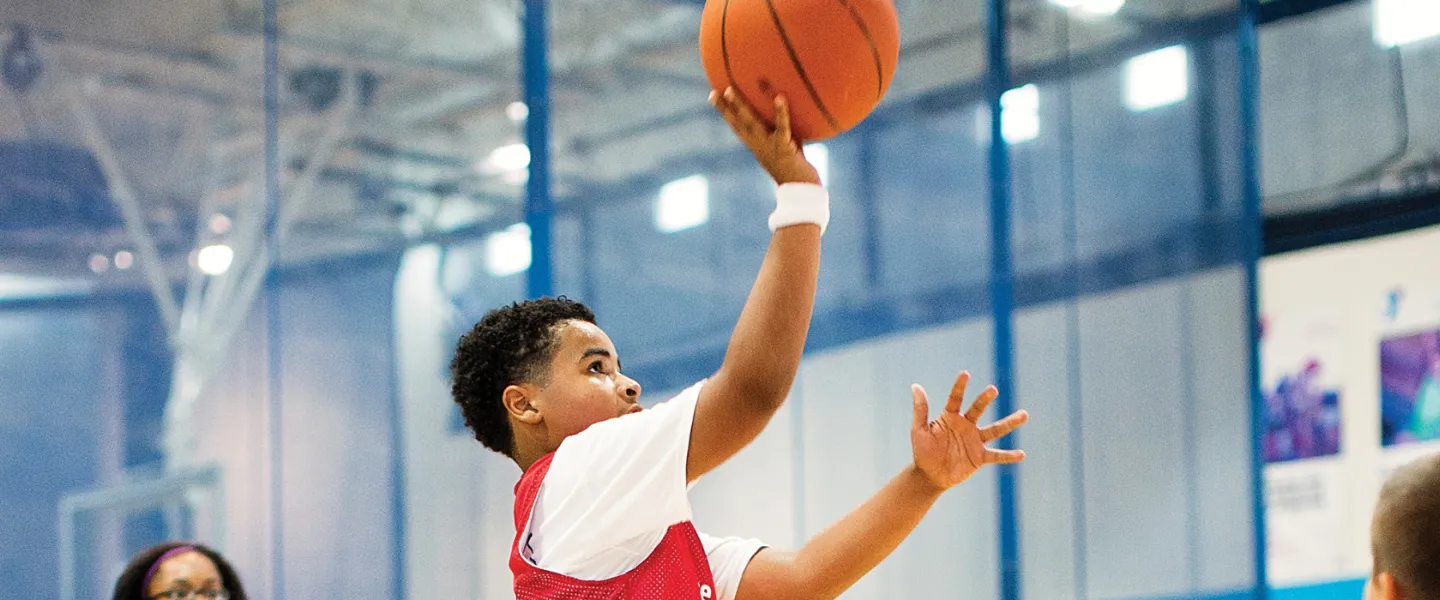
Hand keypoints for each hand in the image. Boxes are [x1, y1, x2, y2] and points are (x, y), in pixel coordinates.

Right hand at [709, 87, 820, 185]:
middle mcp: (758, 145)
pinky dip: (780, 112)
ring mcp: (769, 146)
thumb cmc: (795, 164)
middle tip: (714, 92)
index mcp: (756, 145)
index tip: (713, 96)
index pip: (737, 125)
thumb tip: (783, 103)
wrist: (801, 187)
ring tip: (730, 90)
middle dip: (724, 108)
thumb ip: (781, 127)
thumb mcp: (786, 143)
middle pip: (738, 123)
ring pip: (750, 123)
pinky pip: (782, 127)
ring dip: (739, 106)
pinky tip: (779, 97)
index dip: (725, 111)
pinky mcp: (784, 147)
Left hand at [910, 371, 1027, 490]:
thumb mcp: (919, 430)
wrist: (929, 475)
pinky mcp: (980, 457)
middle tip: (992, 390)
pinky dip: (1008, 456)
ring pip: (995, 429)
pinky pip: (996, 455)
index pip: (956, 398)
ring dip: (1009, 422)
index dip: (960, 387)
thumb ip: (920, 409)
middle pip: (978, 409)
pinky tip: (1022, 454)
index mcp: (950, 417)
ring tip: (1024, 414)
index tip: (965, 374)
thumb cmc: (922, 451)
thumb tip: (916, 386)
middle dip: (984, 399)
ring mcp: (975, 441)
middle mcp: (966, 425)